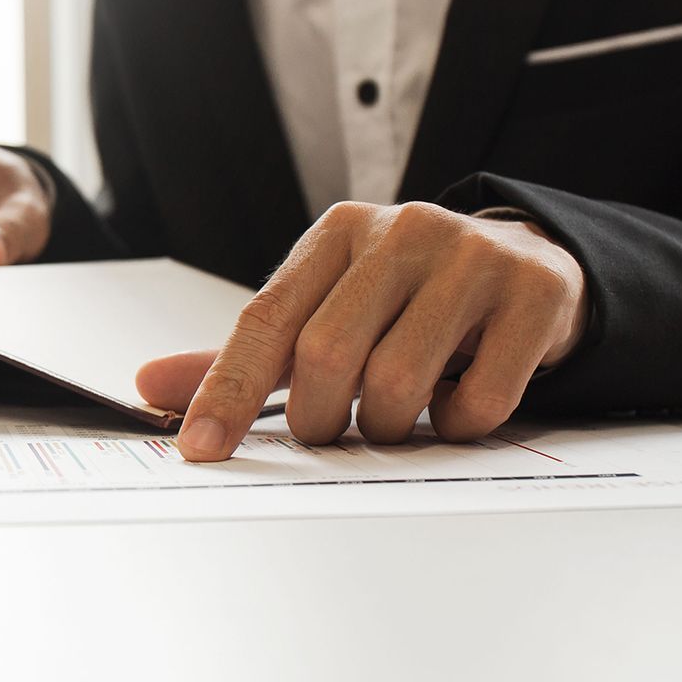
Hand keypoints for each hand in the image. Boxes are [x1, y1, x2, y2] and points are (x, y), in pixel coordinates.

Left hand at [136, 202, 588, 459]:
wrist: (530, 266)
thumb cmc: (410, 300)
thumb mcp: (327, 313)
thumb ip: (247, 356)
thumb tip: (150, 387)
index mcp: (338, 234)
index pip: (266, 319)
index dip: (229, 391)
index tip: (200, 451)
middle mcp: (402, 230)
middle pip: (328, 353)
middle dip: (322, 420)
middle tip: (337, 435)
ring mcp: (472, 257)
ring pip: (400, 380)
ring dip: (392, 427)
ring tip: (402, 416)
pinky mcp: (532, 293)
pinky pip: (480, 398)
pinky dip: (459, 427)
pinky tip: (457, 408)